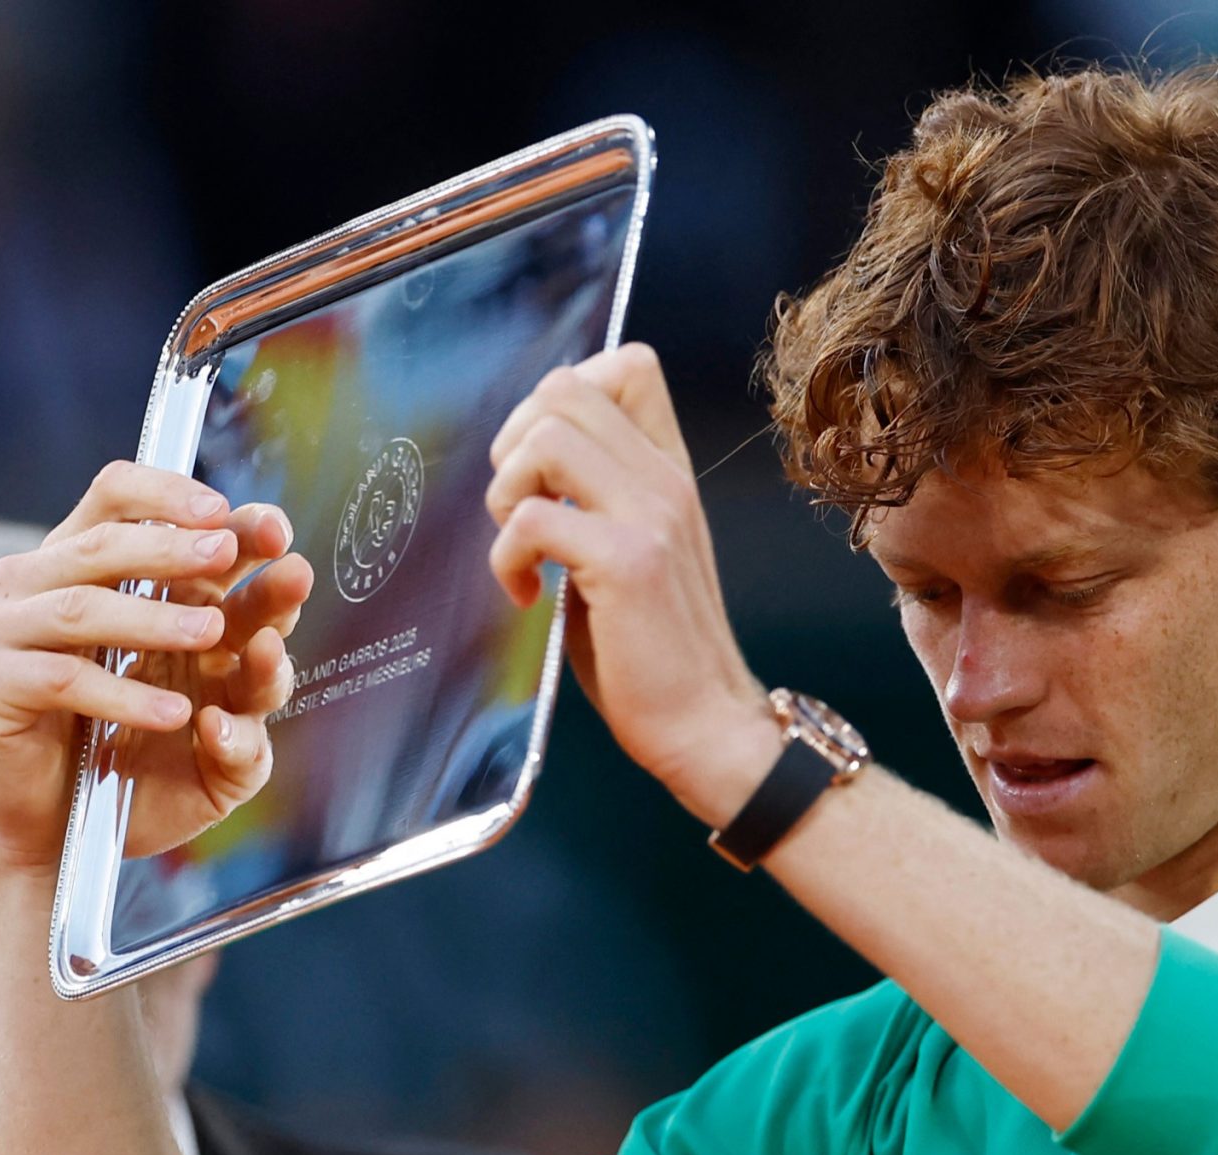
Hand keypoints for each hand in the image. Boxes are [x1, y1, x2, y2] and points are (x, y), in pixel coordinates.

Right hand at [0, 462, 312, 877]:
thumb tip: (271, 648)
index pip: (126, 502)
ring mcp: (10, 629)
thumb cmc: (139, 771)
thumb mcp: (220, 730)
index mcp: (101, 575)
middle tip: (228, 554)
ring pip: (85, 605)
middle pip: (108, 540)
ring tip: (212, 632)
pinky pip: (63, 677)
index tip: (259, 521)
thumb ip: (253, 689)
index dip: (183, 498)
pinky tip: (176, 713)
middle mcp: (50, 587)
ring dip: (155, 616)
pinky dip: (125, 693)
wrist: (63, 842)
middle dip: (177, 546)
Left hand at [484, 344, 777, 821]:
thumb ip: (598, 501)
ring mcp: (651, 518)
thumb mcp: (635, 553)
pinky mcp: (627, 564)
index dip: (563, 396)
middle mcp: (665, 480)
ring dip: (508, 491)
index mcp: (669, 472)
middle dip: (516, 442)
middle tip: (519, 511)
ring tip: (523, 548)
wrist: (710, 725)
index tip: (545, 468)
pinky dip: (507, 559)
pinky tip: (529, 596)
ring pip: (547, 436)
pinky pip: (532, 519)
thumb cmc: (657, 651)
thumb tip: (524, 471)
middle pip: (567, 388)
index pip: (627, 365)